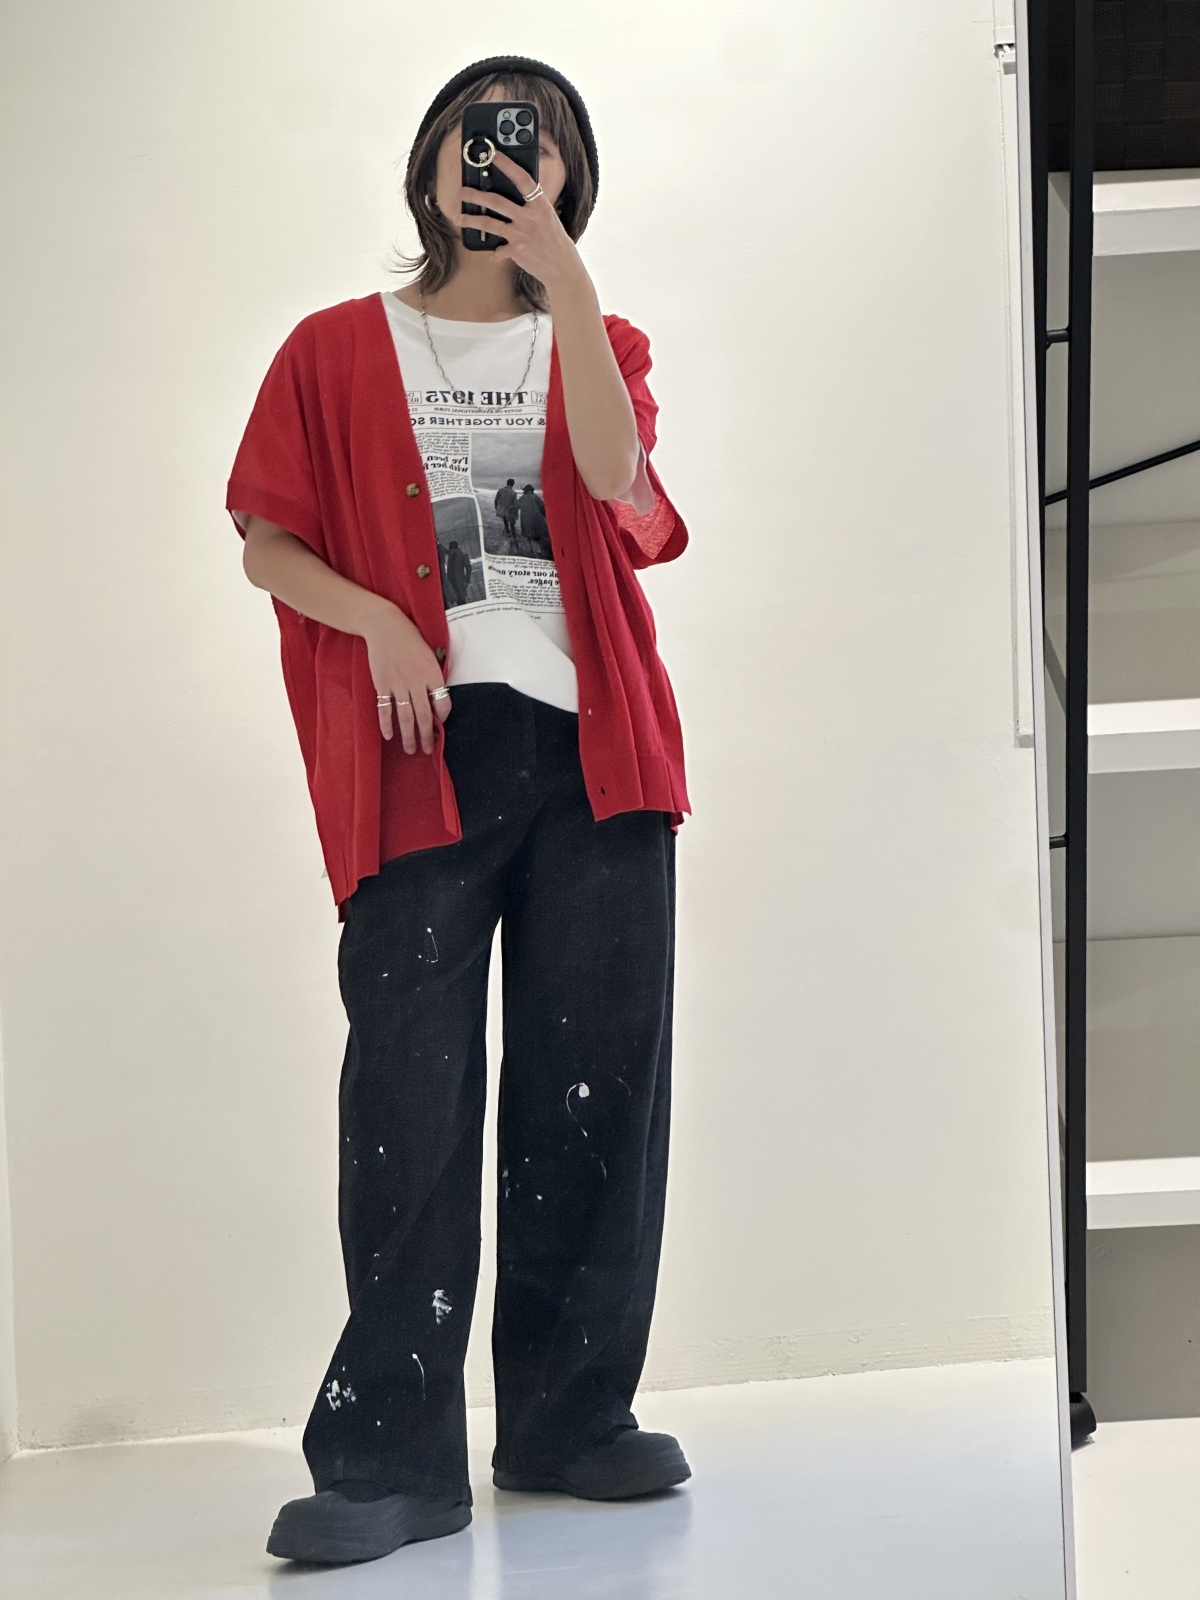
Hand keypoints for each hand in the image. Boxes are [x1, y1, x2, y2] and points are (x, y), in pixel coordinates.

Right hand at [363, 606, 450, 754]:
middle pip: (424, 716)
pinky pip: (385, 709)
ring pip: (405, 716)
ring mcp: (398, 684)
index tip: (439, 726)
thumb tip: (437, 698)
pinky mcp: (382, 684)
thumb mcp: (430, 654)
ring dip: (408, 736)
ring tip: (410, 750)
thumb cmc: (410, 639)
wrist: (385, 626)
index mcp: (433, 673)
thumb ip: (434, 676)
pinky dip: (386, 724)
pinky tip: (389, 735)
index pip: (443, 704)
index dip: (442, 718)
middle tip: (428, 750)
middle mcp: (417, 681)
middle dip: (426, 736)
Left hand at [460, 151, 585, 292]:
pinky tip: (491, 254)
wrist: (563, 267)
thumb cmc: (555, 240)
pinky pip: (499, 251)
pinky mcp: (517, 251)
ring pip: (490, 224)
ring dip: (472, 220)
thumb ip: (533, 204)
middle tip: (462, 192)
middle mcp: (529, 217)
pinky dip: (494, 254)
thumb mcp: (548, 216)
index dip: (507, 166)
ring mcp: (522, 234)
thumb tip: (518, 190)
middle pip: (497, 202)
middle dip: (476, 195)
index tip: (494, 155)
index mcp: (540, 205)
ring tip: (458, 218)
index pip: (522, 180)